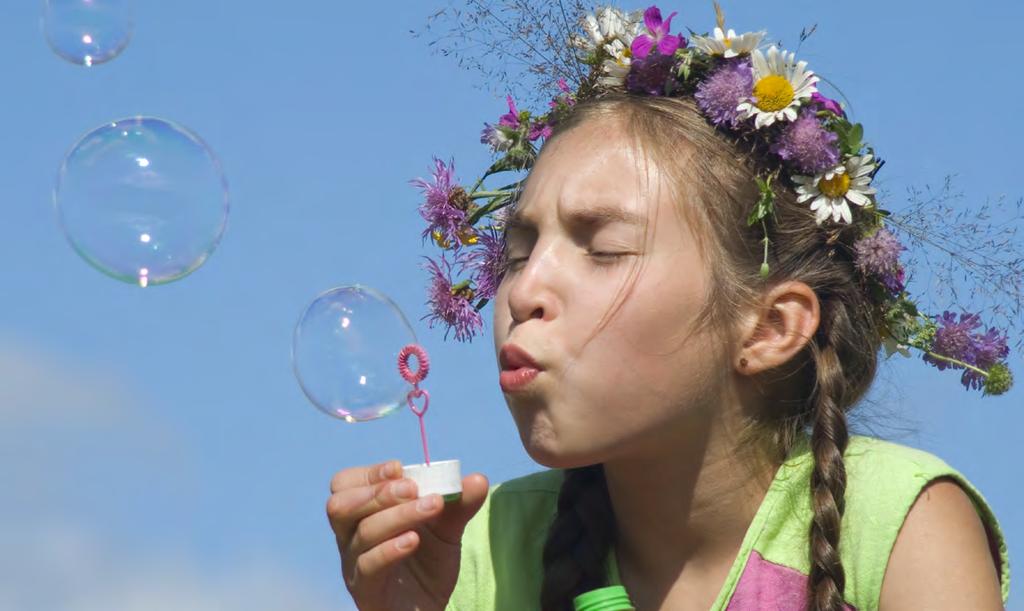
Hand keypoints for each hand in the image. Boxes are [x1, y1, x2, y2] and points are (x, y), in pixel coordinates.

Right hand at [326, 460, 488, 610]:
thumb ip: (459, 503)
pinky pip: (368, 566)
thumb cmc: (427, 562)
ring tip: (432, 506)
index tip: (401, 468)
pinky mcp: (366, 591)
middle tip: (413, 488)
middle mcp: (350, 537)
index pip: (345, 484)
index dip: (370, 472)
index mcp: (362, 513)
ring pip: (362, 533)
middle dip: (378, 491)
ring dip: (398, 515)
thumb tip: (478, 479)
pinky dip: (391, 549)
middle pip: (341, 505)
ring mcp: (354, 565)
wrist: (429, 607)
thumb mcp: (446, 528)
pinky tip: (414, 540)